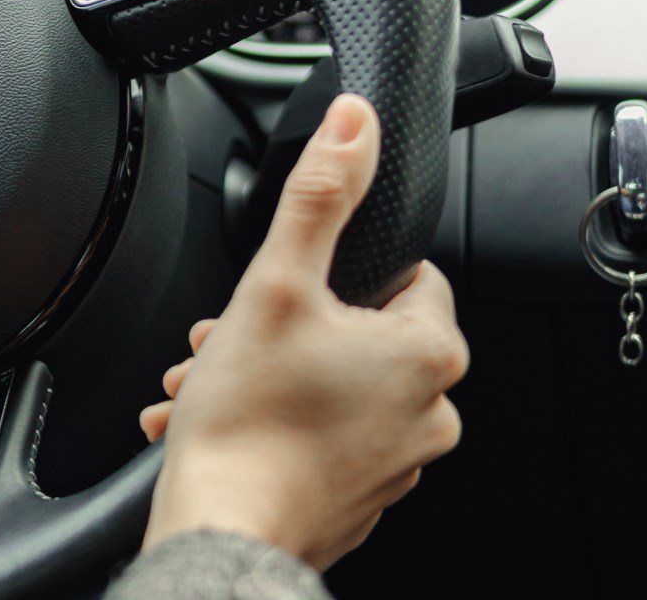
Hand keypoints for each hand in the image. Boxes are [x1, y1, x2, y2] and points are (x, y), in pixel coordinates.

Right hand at [137, 93, 467, 571]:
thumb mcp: (275, 282)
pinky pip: (320, 437)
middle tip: (229, 336)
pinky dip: (274, 422)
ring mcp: (398, 461)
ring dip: (270, 373)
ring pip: (333, 385)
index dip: (337, 269)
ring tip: (214, 383)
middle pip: (358, 332)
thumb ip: (320, 195)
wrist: (225, 524)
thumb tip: (354, 122)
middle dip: (284, 327)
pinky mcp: (361, 495)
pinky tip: (222, 419)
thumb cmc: (250, 420)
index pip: (407, 275)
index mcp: (429, 353)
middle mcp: (432, 411)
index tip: (288, 286)